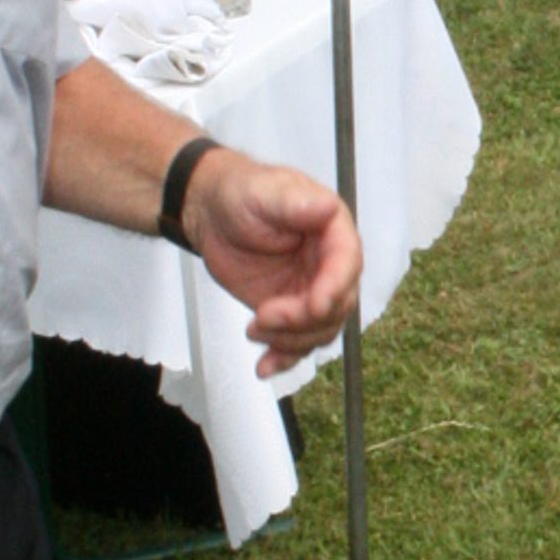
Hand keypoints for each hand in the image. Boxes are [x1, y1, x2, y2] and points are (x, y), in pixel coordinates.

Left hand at [189, 149, 362, 378]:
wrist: (212, 212)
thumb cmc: (241, 193)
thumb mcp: (265, 193)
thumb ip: (295, 203)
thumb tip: (328, 206)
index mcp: (332, 231)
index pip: (347, 265)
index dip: (334, 289)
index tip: (313, 305)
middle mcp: (329, 264)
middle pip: (336, 306)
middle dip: (302, 319)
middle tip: (264, 316)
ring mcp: (310, 290)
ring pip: (318, 330)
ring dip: (289, 340)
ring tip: (253, 328)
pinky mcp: (290, 311)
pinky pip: (297, 342)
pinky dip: (283, 358)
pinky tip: (265, 367)